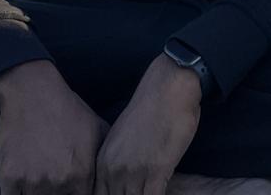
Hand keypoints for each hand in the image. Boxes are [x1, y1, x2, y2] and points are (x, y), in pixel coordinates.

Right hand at [0, 60, 108, 194]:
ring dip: (38, 194)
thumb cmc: (68, 110)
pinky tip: (23, 187)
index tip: (73, 190)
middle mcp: (59, 182)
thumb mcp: (99, 131)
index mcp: (83, 174)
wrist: (33, 92)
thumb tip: (110, 177)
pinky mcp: (9, 177)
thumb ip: (104, 161)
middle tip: (56, 187)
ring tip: (42, 183)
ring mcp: (33, 181)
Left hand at [93, 55, 202, 194]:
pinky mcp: (155, 171)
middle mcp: (112, 169)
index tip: (124, 193)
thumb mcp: (123, 134)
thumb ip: (119, 157)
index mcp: (102, 160)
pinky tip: (162, 193)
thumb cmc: (152, 106)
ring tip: (148, 193)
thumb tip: (125, 172)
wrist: (168, 87)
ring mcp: (132, 171)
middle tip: (136, 194)